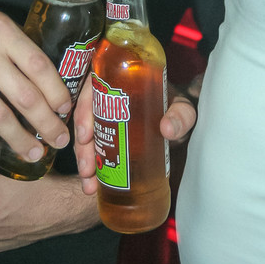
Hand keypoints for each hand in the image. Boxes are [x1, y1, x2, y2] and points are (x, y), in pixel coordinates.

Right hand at [0, 0, 71, 163]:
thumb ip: (14, 45)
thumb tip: (41, 78)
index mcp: (2, 32)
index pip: (38, 66)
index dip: (56, 92)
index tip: (66, 109)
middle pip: (25, 97)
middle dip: (46, 124)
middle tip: (59, 140)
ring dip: (19, 140)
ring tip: (33, 154)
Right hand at [74, 73, 202, 195]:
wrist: (180, 121)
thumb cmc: (177, 108)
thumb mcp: (182, 107)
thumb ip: (181, 115)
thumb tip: (166, 129)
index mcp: (122, 79)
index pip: (93, 86)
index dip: (83, 109)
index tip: (86, 135)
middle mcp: (109, 97)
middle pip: (85, 116)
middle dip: (82, 144)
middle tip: (87, 167)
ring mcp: (107, 118)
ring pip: (85, 135)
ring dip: (84, 159)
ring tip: (88, 182)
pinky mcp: (108, 136)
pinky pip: (92, 147)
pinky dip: (90, 166)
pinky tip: (91, 183)